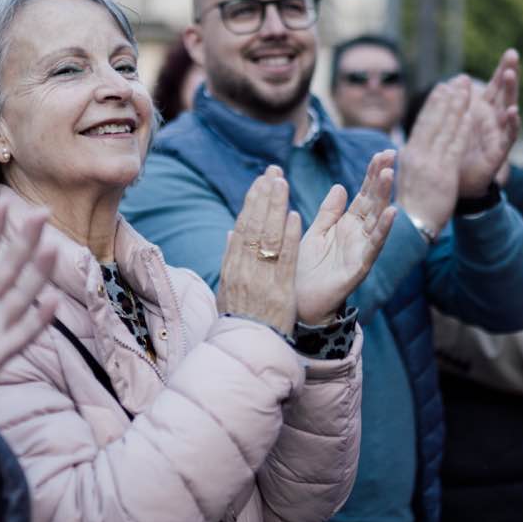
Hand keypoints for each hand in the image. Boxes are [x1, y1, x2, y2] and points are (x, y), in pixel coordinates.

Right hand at [217, 166, 302, 335]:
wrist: (247, 349)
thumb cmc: (240, 319)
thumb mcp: (227, 289)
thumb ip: (231, 259)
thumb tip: (231, 232)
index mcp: (232, 267)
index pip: (243, 227)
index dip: (252, 202)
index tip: (261, 181)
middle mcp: (244, 269)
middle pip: (254, 226)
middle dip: (264, 197)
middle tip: (273, 172)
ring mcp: (261, 279)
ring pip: (268, 237)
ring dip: (275, 208)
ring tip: (283, 184)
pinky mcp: (279, 291)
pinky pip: (284, 259)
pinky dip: (289, 237)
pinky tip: (295, 216)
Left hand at [295, 150, 397, 323]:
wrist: (299, 303)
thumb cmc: (305, 269)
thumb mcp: (315, 233)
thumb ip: (329, 212)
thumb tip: (341, 186)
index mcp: (346, 225)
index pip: (363, 194)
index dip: (371, 174)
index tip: (381, 153)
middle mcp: (357, 235)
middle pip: (372, 202)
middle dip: (381, 178)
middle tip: (390, 154)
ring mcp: (360, 250)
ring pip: (376, 219)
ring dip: (384, 197)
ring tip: (389, 175)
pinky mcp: (358, 267)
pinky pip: (373, 246)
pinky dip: (382, 229)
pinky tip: (391, 213)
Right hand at [396, 80, 472, 237]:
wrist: (411, 228)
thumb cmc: (407, 206)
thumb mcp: (401, 179)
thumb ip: (402, 162)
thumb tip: (391, 150)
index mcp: (408, 154)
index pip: (422, 124)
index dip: (433, 104)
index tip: (440, 88)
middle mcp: (418, 154)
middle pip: (435, 120)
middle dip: (447, 98)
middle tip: (458, 80)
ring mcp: (431, 162)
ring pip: (446, 128)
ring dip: (457, 106)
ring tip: (466, 89)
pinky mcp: (444, 173)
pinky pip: (455, 146)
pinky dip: (462, 129)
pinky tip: (470, 115)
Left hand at [456, 49, 521, 198]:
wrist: (455, 184)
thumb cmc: (455, 153)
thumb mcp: (452, 125)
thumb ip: (454, 106)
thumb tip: (449, 83)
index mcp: (483, 112)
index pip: (495, 87)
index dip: (502, 71)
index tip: (510, 51)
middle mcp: (494, 121)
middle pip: (505, 94)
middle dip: (509, 74)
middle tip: (513, 55)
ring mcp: (499, 135)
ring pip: (508, 110)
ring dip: (510, 93)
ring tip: (510, 75)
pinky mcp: (499, 152)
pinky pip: (508, 137)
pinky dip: (512, 124)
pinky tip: (513, 113)